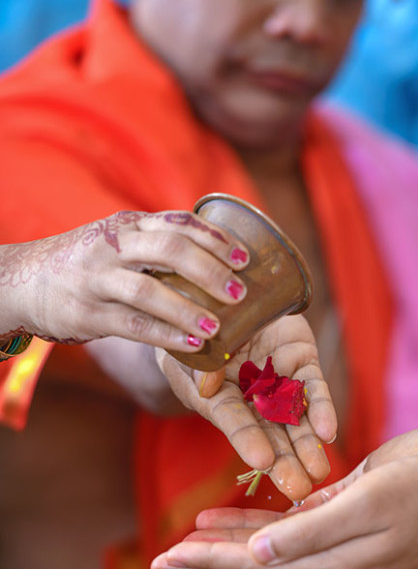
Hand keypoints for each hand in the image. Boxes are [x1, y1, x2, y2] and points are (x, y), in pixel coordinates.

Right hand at [1, 209, 248, 349]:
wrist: (22, 281)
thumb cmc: (87, 264)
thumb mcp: (118, 242)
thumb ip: (157, 245)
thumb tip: (218, 258)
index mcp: (127, 226)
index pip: (177, 223)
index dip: (215, 239)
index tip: (245, 258)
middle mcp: (112, 247)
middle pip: (168, 250)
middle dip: (210, 271)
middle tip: (240, 293)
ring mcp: (97, 280)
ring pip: (148, 289)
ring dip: (187, 309)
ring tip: (217, 327)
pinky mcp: (86, 314)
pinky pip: (131, 324)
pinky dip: (164, 335)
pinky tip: (191, 345)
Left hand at [151, 451, 417, 568]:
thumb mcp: (370, 496)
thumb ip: (313, 531)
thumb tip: (260, 558)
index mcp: (338, 564)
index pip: (257, 566)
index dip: (210, 558)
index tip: (167, 554)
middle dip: (205, 567)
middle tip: (158, 563)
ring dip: (226, 565)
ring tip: (183, 558)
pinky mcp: (357, 565)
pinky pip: (299, 565)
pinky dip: (263, 554)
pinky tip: (232, 543)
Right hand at [156, 314, 336, 501]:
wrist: (227, 296)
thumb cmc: (196, 326)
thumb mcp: (190, 344)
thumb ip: (200, 365)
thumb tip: (209, 387)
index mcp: (217, 396)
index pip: (233, 420)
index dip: (246, 439)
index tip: (262, 463)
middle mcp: (249, 396)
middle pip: (269, 432)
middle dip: (285, 461)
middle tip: (299, 491)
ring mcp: (278, 380)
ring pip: (296, 418)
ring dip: (308, 445)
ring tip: (320, 472)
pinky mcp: (302, 362)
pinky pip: (313, 389)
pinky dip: (322, 409)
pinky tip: (328, 433)